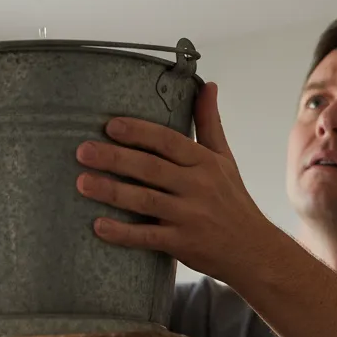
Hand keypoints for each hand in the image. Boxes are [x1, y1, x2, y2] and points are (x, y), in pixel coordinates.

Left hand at [74, 82, 277, 283]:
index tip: (110, 125)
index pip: (168, 142)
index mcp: (204, 162)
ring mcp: (189, 216)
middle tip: (82, 151)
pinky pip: (148, 237)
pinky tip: (98, 226)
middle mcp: (197, 186)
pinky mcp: (182, 244)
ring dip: (112, 191)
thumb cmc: (233, 200)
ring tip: (81, 183)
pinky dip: (123, 233)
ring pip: (145, 200)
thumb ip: (209, 123)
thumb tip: (208, 85)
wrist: (255, 251)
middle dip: (115, 158)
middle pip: (151, 168)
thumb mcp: (224, 158)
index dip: (139, 132)